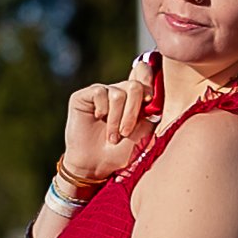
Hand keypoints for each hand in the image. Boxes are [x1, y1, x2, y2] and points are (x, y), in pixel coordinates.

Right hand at [62, 56, 159, 181]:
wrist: (96, 165)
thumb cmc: (121, 152)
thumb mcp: (144, 133)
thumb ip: (152, 111)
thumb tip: (153, 93)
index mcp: (135, 99)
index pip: (143, 72)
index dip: (148, 79)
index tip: (149, 100)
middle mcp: (118, 92)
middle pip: (134, 86)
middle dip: (133, 112)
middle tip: (126, 132)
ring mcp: (101, 92)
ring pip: (118, 93)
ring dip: (117, 119)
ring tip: (112, 136)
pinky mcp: (84, 96)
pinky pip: (100, 92)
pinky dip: (103, 110)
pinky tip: (97, 120)